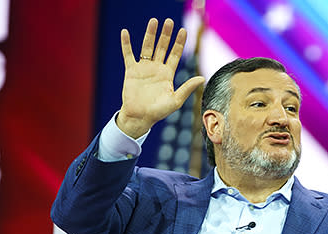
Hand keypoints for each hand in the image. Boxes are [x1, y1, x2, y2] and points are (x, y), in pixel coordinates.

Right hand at [117, 18, 204, 137]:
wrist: (140, 117)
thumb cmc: (159, 111)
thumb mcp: (176, 100)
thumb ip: (187, 88)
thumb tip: (202, 78)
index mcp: (168, 74)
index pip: (175, 54)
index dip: (179, 43)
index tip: (183, 30)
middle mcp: (156, 68)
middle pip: (162, 47)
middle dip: (166, 34)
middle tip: (168, 21)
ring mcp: (143, 68)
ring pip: (147, 47)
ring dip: (150, 34)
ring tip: (153, 21)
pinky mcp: (131, 71)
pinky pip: (128, 54)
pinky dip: (126, 44)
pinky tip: (125, 32)